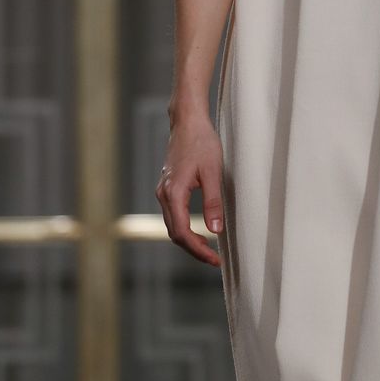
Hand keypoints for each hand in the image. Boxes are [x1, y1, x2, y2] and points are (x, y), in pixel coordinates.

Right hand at [155, 113, 223, 265]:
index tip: (215, 259)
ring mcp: (163, 191)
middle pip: (174, 233)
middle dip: (194, 249)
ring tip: (209, 248)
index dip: (198, 250)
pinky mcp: (167, 187)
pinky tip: (199, 230)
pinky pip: (173, 215)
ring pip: (172, 225)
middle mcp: (163, 195)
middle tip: (214, 259)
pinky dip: (184, 227)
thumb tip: (216, 230)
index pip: (182, 233)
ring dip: (189, 240)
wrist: (187, 121)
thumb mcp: (213, 171)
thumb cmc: (201, 142)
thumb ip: (213, 202)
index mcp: (173, 193)